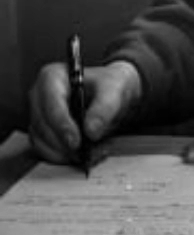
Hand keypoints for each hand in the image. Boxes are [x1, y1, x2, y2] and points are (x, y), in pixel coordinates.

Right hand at [28, 59, 142, 164]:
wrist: (111, 96)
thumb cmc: (109, 86)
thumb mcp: (114, 90)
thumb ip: (105, 107)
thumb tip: (91, 131)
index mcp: (52, 77)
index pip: (51, 104)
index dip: (62, 125)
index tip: (76, 142)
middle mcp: (40, 96)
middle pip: (43, 126)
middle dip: (64, 144)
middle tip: (85, 153)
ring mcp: (39, 115)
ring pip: (41, 141)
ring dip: (63, 153)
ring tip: (88, 154)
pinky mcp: (42, 132)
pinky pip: (45, 150)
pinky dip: (62, 157)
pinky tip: (81, 156)